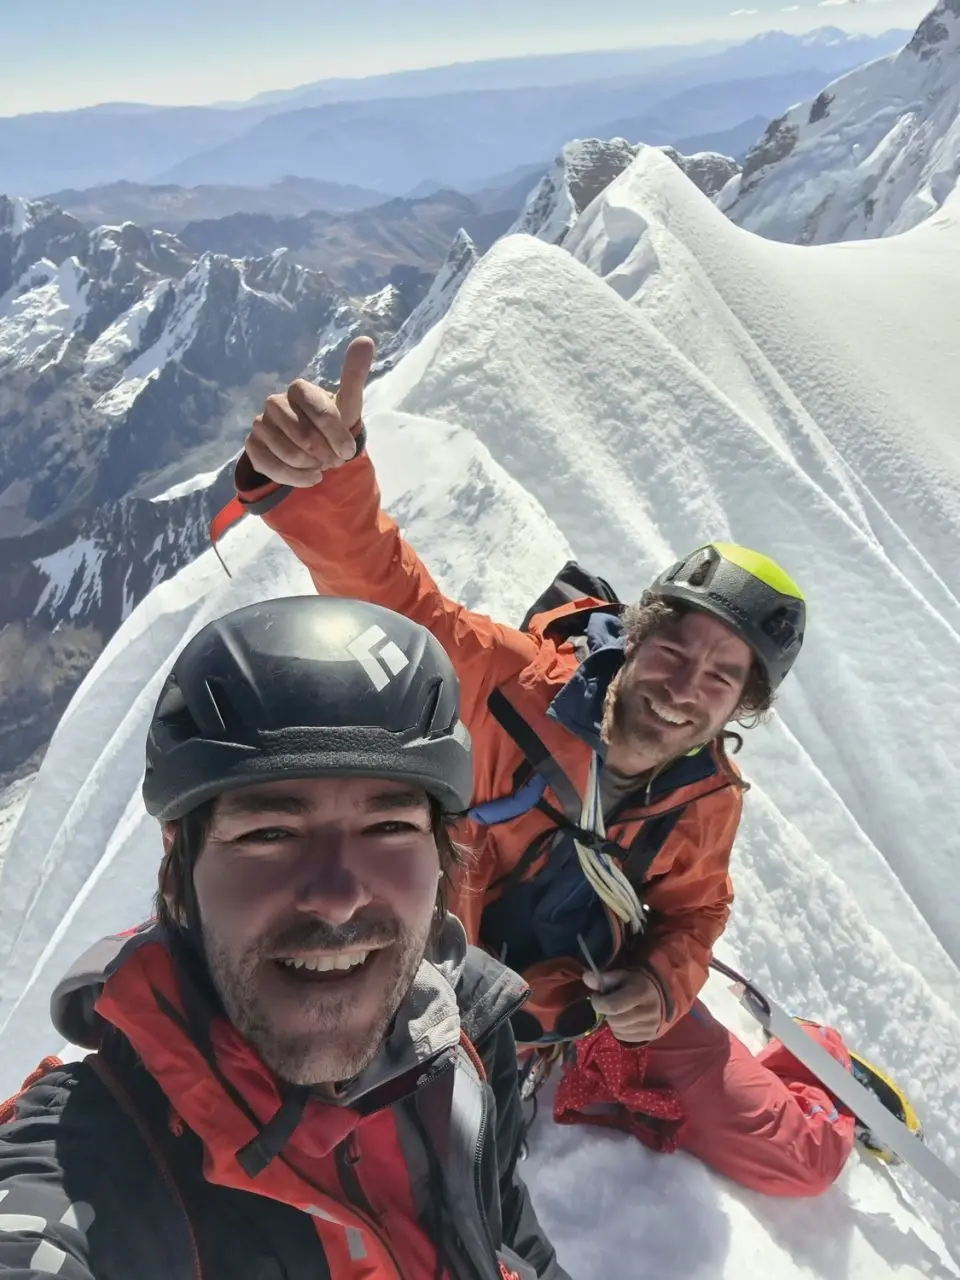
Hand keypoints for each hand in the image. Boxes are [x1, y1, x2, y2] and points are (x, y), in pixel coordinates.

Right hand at [244, 336, 375, 487]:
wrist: (313, 444)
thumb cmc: (331, 423)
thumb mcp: (348, 403)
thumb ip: (354, 375)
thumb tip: (366, 340)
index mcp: (299, 388)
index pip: (321, 413)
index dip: (338, 436)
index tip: (349, 452)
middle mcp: (275, 402)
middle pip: (304, 437)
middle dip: (325, 454)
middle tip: (335, 461)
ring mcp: (260, 424)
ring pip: (288, 453)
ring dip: (311, 467)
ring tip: (322, 467)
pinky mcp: (252, 445)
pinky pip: (271, 467)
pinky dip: (295, 478)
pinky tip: (310, 478)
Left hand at [582, 968, 664, 1042]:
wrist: (660, 996)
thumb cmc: (636, 984)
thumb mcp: (621, 976)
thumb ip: (603, 978)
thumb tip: (585, 977)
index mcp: (640, 992)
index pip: (612, 1006)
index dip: (598, 1003)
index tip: (597, 997)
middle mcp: (648, 1011)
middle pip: (614, 1020)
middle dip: (606, 1012)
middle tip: (608, 1003)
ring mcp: (650, 1025)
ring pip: (617, 1030)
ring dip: (612, 1021)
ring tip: (618, 1011)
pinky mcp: (650, 1036)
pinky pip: (623, 1037)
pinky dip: (619, 1030)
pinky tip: (624, 1019)